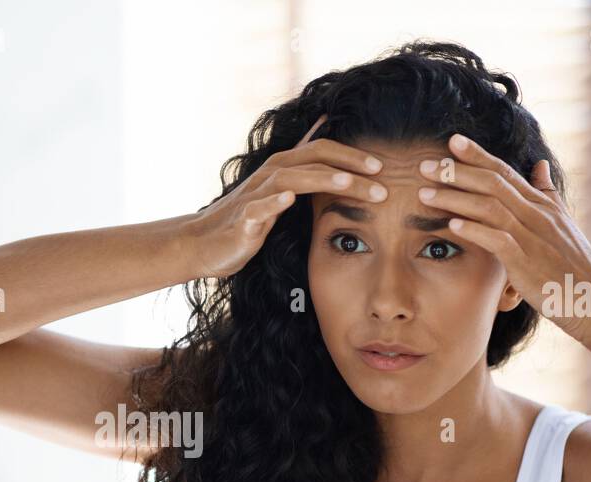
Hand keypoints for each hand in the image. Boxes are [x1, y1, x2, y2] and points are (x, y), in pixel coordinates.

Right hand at [184, 114, 387, 278]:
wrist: (206, 244)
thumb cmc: (248, 218)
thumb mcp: (280, 189)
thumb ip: (304, 164)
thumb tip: (324, 127)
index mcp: (284, 167)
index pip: (323, 150)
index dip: (354, 155)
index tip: (385, 167)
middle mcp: (270, 174)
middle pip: (314, 160)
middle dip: (349, 166)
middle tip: (382, 177)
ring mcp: (255, 195)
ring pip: (291, 179)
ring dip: (321, 179)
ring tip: (348, 183)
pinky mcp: (243, 219)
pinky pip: (258, 208)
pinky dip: (273, 202)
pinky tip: (289, 200)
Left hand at [416, 134, 590, 345]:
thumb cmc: (574, 267)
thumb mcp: (562, 224)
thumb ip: (547, 194)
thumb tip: (539, 165)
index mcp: (541, 204)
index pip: (506, 172)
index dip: (479, 155)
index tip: (452, 139)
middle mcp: (536, 214)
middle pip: (493, 183)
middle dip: (457, 171)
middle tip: (423, 164)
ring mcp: (532, 237)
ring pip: (490, 207)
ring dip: (455, 198)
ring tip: (424, 192)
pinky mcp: (527, 263)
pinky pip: (498, 241)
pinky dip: (474, 231)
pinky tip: (451, 225)